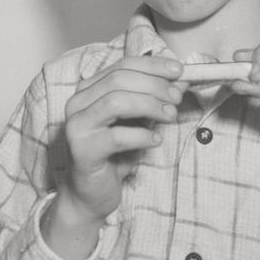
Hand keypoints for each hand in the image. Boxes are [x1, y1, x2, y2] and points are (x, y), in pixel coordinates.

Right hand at [41, 56, 183, 259]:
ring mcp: (77, 126)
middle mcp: (78, 103)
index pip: (123, 65)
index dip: (153, 66)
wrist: (91, 194)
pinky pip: (116, 136)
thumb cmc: (115, 155)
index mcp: (89, 90)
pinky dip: (142, 135)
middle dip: (154, 86)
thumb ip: (156, 99)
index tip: (179, 71)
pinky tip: (155, 140)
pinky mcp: (82, 150)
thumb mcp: (140, 121)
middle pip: (119, 79)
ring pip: (116, 101)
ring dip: (149, 105)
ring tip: (170, 117)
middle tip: (177, 98)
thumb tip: (182, 80)